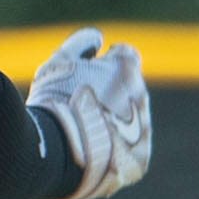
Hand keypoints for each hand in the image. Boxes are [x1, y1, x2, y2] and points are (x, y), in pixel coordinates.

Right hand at [24, 26, 152, 198]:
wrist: (58, 153)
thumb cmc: (55, 102)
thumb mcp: (60, 63)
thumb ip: (80, 44)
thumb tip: (97, 39)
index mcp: (126, 67)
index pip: (124, 55)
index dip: (107, 62)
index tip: (90, 71)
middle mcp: (141, 95)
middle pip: (128, 91)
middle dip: (110, 95)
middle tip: (81, 107)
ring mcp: (144, 129)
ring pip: (132, 121)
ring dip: (113, 123)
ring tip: (83, 134)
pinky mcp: (140, 160)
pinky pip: (130, 152)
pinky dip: (114, 151)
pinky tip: (91, 153)